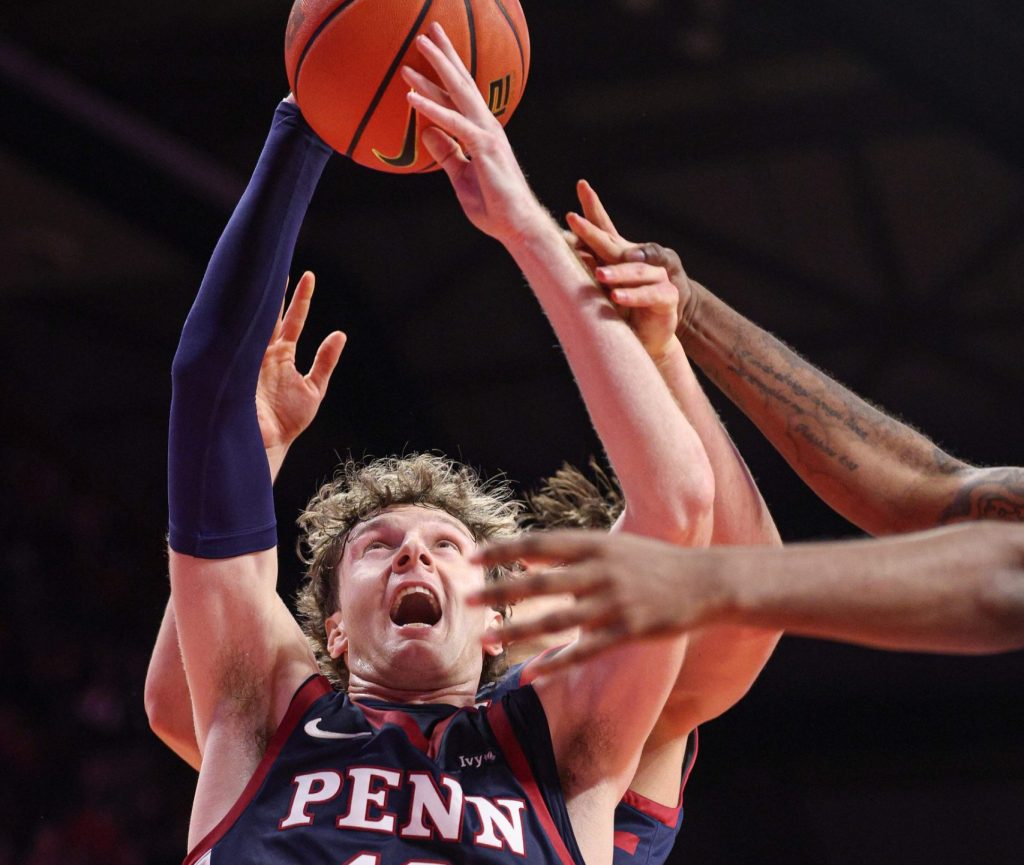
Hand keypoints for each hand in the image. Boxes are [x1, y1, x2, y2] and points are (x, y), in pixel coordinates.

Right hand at [256, 271, 345, 467]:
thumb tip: (340, 333)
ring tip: (264, 270)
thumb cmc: (287, 422)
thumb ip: (325, 361)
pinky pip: (241, 341)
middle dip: (273, 288)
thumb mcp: (314, 389)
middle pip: (269, 313)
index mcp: (279, 356)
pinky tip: (251, 303)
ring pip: (255, 320)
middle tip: (277, 259)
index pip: (291, 320)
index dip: (300, 299)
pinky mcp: (239, 368)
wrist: (265, 444)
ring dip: (260, 298)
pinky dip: (245, 323)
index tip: (308, 275)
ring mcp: (248, 357)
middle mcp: (262, 352)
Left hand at [403, 24, 544, 242]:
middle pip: (462, 83)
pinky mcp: (484, 147)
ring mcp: (487, 134)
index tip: (430, 51)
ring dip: (436, 69)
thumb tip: (425, 131)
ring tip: (416, 48)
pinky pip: (454, 124)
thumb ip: (445, 153)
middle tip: (427, 30)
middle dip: (445, 54)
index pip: (460, 96)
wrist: (516, 225)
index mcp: (481, 132)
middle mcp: (486, 126)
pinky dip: (432, 108)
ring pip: (459, 93)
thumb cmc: (493, 206)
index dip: (445, 72)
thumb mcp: (460, 177)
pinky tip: (411, 97)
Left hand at [469, 531, 731, 672]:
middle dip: (500, 589)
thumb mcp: (614, 545)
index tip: (473, 556)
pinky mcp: (629, 631)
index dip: (504, 549)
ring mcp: (615, 602)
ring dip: (518, 630)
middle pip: (540, 581)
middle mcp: (601, 570)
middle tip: (468, 596)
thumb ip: (571, 553)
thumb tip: (524, 559)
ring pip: (556, 619)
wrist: (708, 581)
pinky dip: (555, 662)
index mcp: (596, 544)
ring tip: (487, 639)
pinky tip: (530, 673)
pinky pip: (584, 651)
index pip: (539, 543)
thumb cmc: (656, 561)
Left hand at [568, 179, 703, 337]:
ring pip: (636, 270)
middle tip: (574, 221)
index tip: (581, 185)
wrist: (650, 336)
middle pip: (615, 244)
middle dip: (593, 232)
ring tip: (599, 276)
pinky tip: (618, 296)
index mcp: (620, 255)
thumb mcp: (602, 288)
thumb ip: (589, 265)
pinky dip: (634, 295)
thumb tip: (562, 244)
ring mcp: (657, 276)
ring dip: (617, 273)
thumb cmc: (622, 311)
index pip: (605, 227)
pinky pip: (651, 294)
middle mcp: (639, 260)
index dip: (593, 207)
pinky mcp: (667, 297)